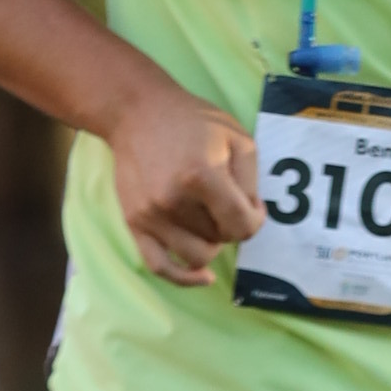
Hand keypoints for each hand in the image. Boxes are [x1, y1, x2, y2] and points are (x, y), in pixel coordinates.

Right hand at [111, 81, 261, 283]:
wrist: (137, 112)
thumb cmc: (192, 122)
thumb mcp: (237, 137)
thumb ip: (252, 180)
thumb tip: (252, 215)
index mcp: (201, 176)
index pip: (242, 225)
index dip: (255, 219)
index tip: (252, 205)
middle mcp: (173, 200)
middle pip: (221, 239)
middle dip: (229, 224)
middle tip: (222, 199)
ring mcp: (150, 214)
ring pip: (197, 255)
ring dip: (210, 241)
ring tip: (207, 217)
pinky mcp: (134, 222)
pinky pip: (159, 266)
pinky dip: (183, 278)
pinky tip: (203, 276)